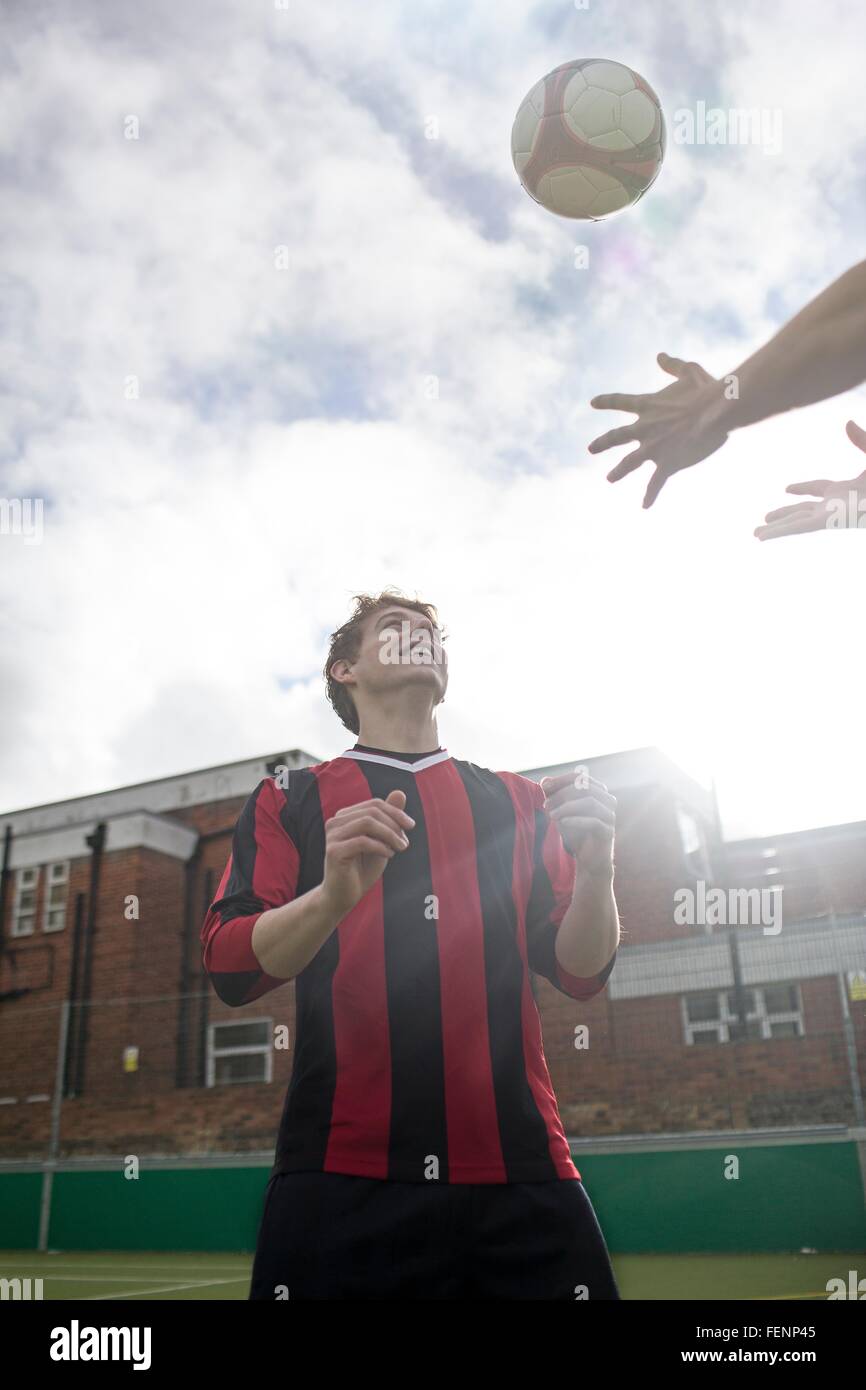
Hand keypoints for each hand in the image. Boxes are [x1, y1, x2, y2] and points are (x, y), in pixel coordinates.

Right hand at [322, 791, 413, 918]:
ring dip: (390, 835)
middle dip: (394, 824)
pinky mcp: (334, 851)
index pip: (374, 804)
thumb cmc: (362, 868)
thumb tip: (400, 792)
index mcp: (345, 816)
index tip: (411, 826)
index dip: (396, 813)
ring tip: (400, 848)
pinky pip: (363, 841)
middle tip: (405, 843)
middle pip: (372, 811)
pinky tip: (388, 855)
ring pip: (367, 823)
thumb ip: (389, 818)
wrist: (344, 896)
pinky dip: (381, 847)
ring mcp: (332, 836)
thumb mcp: (381, 840)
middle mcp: (335, 822)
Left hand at [540, 770, 615, 877]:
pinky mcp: (609, 832)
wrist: (588, 858)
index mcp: (598, 791)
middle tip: (546, 805)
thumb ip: (554, 796)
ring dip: (567, 807)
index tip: (545, 786)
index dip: (561, 780)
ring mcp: (610, 816)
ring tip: (551, 815)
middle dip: (562, 794)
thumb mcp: (561, 811)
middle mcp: (608, 800)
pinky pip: (594, 822)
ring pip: (590, 802)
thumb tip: (545, 780)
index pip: (580, 777)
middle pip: (585, 788)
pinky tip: (563, 823)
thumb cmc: (576, 831)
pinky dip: (576, 820)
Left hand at [589, 353, 729, 507]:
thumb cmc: (706, 389)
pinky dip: (650, 495)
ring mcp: (653, 448)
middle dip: (602, 443)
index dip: (606, 401)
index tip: (593, 403)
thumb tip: (660, 355)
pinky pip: (655, 484)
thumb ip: (672, 365)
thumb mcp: (689, 370)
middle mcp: (644, 428)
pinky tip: (644, 506)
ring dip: (618, 471)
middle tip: (590, 449)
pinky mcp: (667, 464)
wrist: (715, 411)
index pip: (620, 401)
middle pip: (616, 436)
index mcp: (648, 405)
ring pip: (629, 463)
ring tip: (609, 478)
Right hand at [754, 419, 865, 540]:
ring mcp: (833, 516)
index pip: (819, 489)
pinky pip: (799, 529)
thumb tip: (847, 423)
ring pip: (798, 523)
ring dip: (777, 529)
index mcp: (848, 490)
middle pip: (803, 511)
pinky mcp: (832, 522)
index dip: (802, 489)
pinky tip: (761, 537)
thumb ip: (862, 440)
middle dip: (784, 516)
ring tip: (754, 535)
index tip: (786, 489)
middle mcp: (838, 505)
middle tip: (764, 520)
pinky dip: (779, 533)